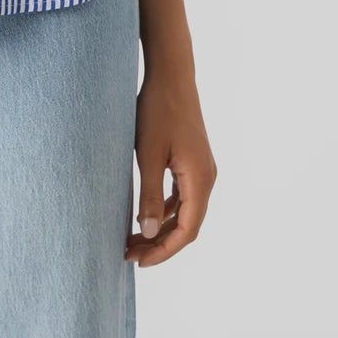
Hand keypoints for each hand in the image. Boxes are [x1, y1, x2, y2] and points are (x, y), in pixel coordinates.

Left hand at [124, 66, 216, 266]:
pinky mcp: (193, 161)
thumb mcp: (148, 155)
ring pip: (184, 211)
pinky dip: (164, 209)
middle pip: (187, 224)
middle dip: (160, 243)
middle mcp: (207, 178)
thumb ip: (148, 195)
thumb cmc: (157, 110)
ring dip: (161, 227)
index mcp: (200, 180)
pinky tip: (144, 214)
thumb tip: (148, 234)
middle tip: (130, 254)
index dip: (164, 251)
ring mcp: (202, 169)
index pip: (187, 231)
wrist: (171, 75)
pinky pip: (182, 195)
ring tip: (133, 239)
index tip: (139, 262)